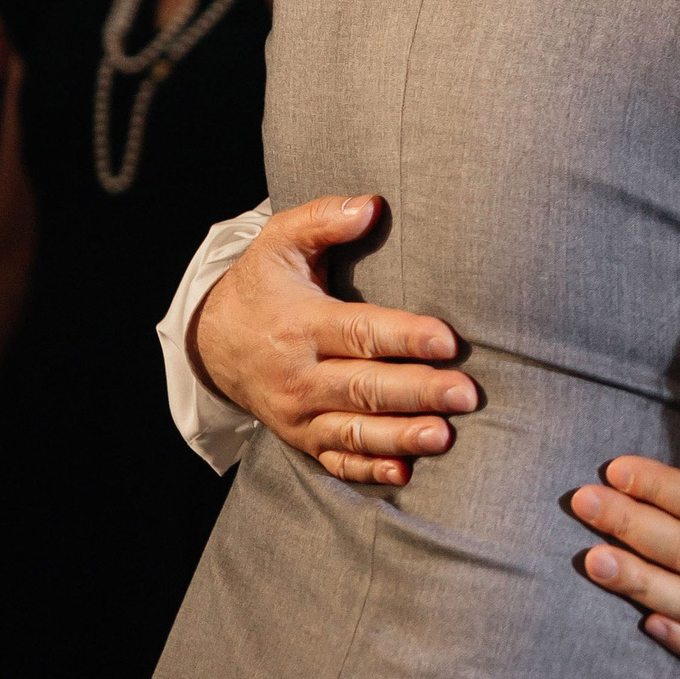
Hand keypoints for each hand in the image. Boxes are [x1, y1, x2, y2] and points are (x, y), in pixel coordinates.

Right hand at [191, 193, 479, 482]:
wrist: (214, 342)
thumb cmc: (264, 285)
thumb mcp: (280, 242)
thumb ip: (323, 219)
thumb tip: (371, 205)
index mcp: (301, 324)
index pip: (359, 332)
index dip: (404, 337)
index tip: (447, 340)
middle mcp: (299, 375)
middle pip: (365, 387)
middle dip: (418, 392)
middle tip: (465, 395)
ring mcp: (300, 414)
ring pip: (354, 431)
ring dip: (400, 437)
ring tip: (443, 437)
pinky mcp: (303, 439)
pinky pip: (336, 461)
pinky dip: (368, 470)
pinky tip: (404, 473)